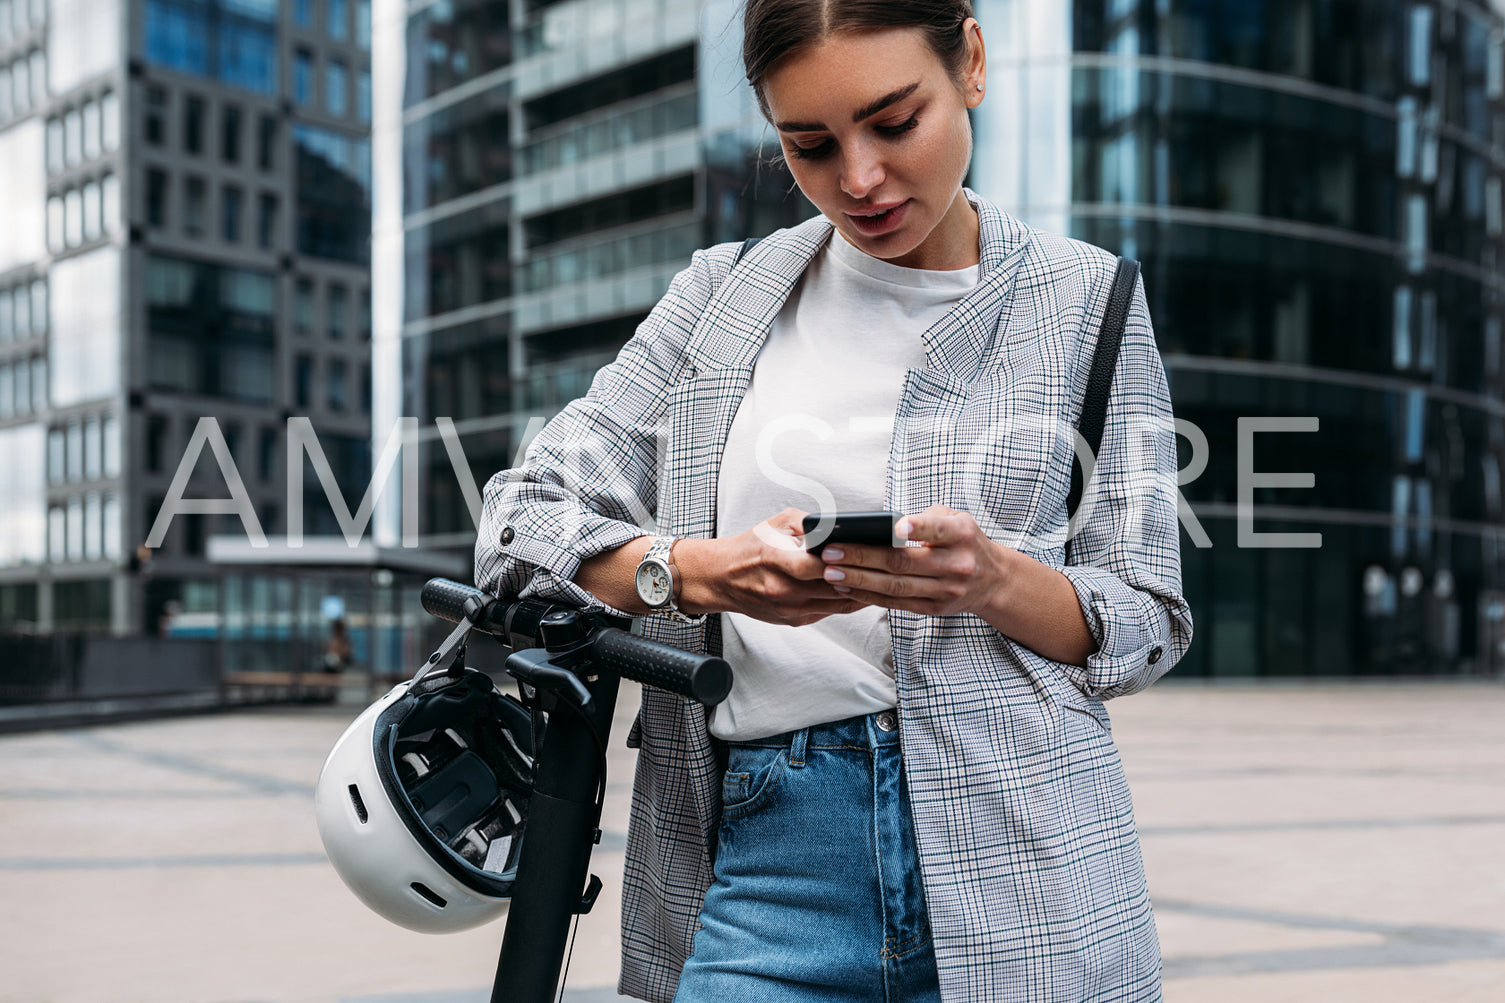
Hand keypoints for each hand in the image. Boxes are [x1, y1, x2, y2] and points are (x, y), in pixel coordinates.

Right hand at [677, 508, 867, 625]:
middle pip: (833, 587)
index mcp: (775, 559)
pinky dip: (845, 601)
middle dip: (860, 577)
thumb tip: (843, 527)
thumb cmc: (751, 546)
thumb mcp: (778, 523)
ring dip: (859, 592)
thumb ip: (810, 524)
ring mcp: (787, 608)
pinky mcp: (792, 620)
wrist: (721, 577)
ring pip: (836, 604)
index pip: (818, 565)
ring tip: (880, 579)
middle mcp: (781, 588)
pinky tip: (860, 590)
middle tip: (885, 568)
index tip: (869, 553)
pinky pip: (828, 612)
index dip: (846, 561)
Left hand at [817, 505, 1007, 617]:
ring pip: (895, 587)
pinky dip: (868, 596)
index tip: (896, 526)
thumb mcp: (955, 519)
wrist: (993, 580)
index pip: (938, 529)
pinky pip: (896, 603)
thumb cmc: (963, 540)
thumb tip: (879, 526)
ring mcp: (946, 591)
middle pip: (903, 562)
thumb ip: (925, 518)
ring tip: (829, 573)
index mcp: (961, 534)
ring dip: (858, 580)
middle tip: (830, 552)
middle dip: (862, 557)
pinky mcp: (934, 608)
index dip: (918, 528)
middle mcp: (956, 564)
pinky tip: (845, 588)